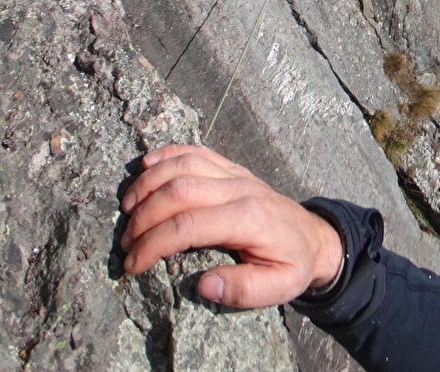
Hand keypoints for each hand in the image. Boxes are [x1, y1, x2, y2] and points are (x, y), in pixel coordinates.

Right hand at [120, 144, 343, 307]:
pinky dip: (168, 153)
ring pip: (185, 164)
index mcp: (249, 219)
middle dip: (144, 216)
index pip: (189, 225)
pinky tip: (146, 164)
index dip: (154, 244)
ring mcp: (235, 173)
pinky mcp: (231, 167)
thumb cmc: (292, 264)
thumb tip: (203, 284)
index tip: (133, 264)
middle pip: (180, 190)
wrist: (314, 236)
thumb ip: (243, 290)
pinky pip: (196, 150)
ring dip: (150, 182)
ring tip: (126, 207)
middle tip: (125, 242)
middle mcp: (239, 188)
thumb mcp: (278, 288)